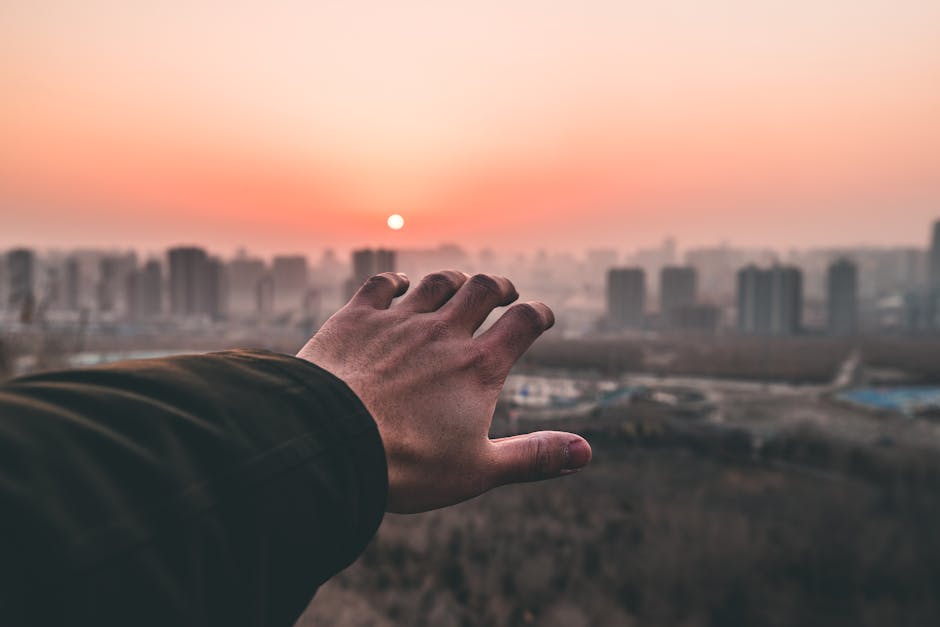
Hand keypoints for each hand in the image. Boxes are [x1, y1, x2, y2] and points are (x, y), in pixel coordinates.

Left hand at [297, 271, 591, 512]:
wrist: (331, 442)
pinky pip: (381, 284)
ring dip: (454, 279)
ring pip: (437, 281)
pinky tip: (399, 285)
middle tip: (503, 292)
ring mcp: (398, 321)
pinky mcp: (356, 318)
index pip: (524, 322)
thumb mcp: (480, 469)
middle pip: (483, 288)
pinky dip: (396, 281)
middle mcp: (443, 332)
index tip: (542, 316)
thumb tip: (586, 452)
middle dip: (499, 286)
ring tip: (459, 284)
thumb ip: (535, 457)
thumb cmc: (408, 464)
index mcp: (479, 366)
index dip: (539, 314)